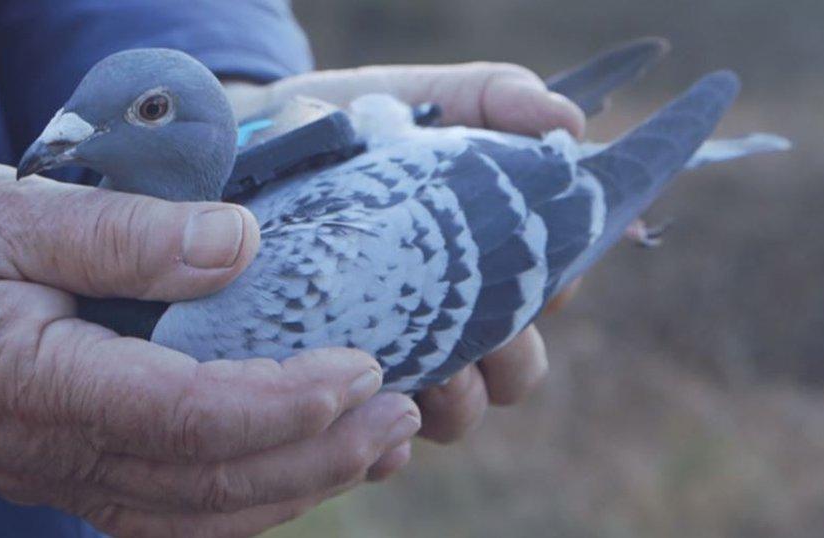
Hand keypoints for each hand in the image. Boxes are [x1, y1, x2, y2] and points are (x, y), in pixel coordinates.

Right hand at [0, 163, 420, 536]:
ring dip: (303, 484)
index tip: (362, 368)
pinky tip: (306, 469)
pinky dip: (253, 500)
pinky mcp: (80, 471)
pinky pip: (178, 511)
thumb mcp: (8, 214)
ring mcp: (70, 475)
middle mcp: (62, 454)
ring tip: (382, 443)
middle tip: (402, 410)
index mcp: (46, 386)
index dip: (285, 403)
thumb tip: (240, 243)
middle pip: (213, 483)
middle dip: (322, 454)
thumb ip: (122, 233)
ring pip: (204, 514)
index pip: (190, 419)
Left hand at [227, 63, 584, 444]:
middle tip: (479, 332)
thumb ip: (497, 98)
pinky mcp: (337, 387)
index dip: (554, 291)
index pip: (551, 292)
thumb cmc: (348, 124)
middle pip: (516, 370)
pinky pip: (377, 441)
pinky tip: (372, 424)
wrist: (253, 147)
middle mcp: (449, 314)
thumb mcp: (424, 99)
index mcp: (484, 255)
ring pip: (458, 412)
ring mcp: (396, 354)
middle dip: (510, 359)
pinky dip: (386, 444)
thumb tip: (569, 125)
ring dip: (457, 401)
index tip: (535, 275)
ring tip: (422, 371)